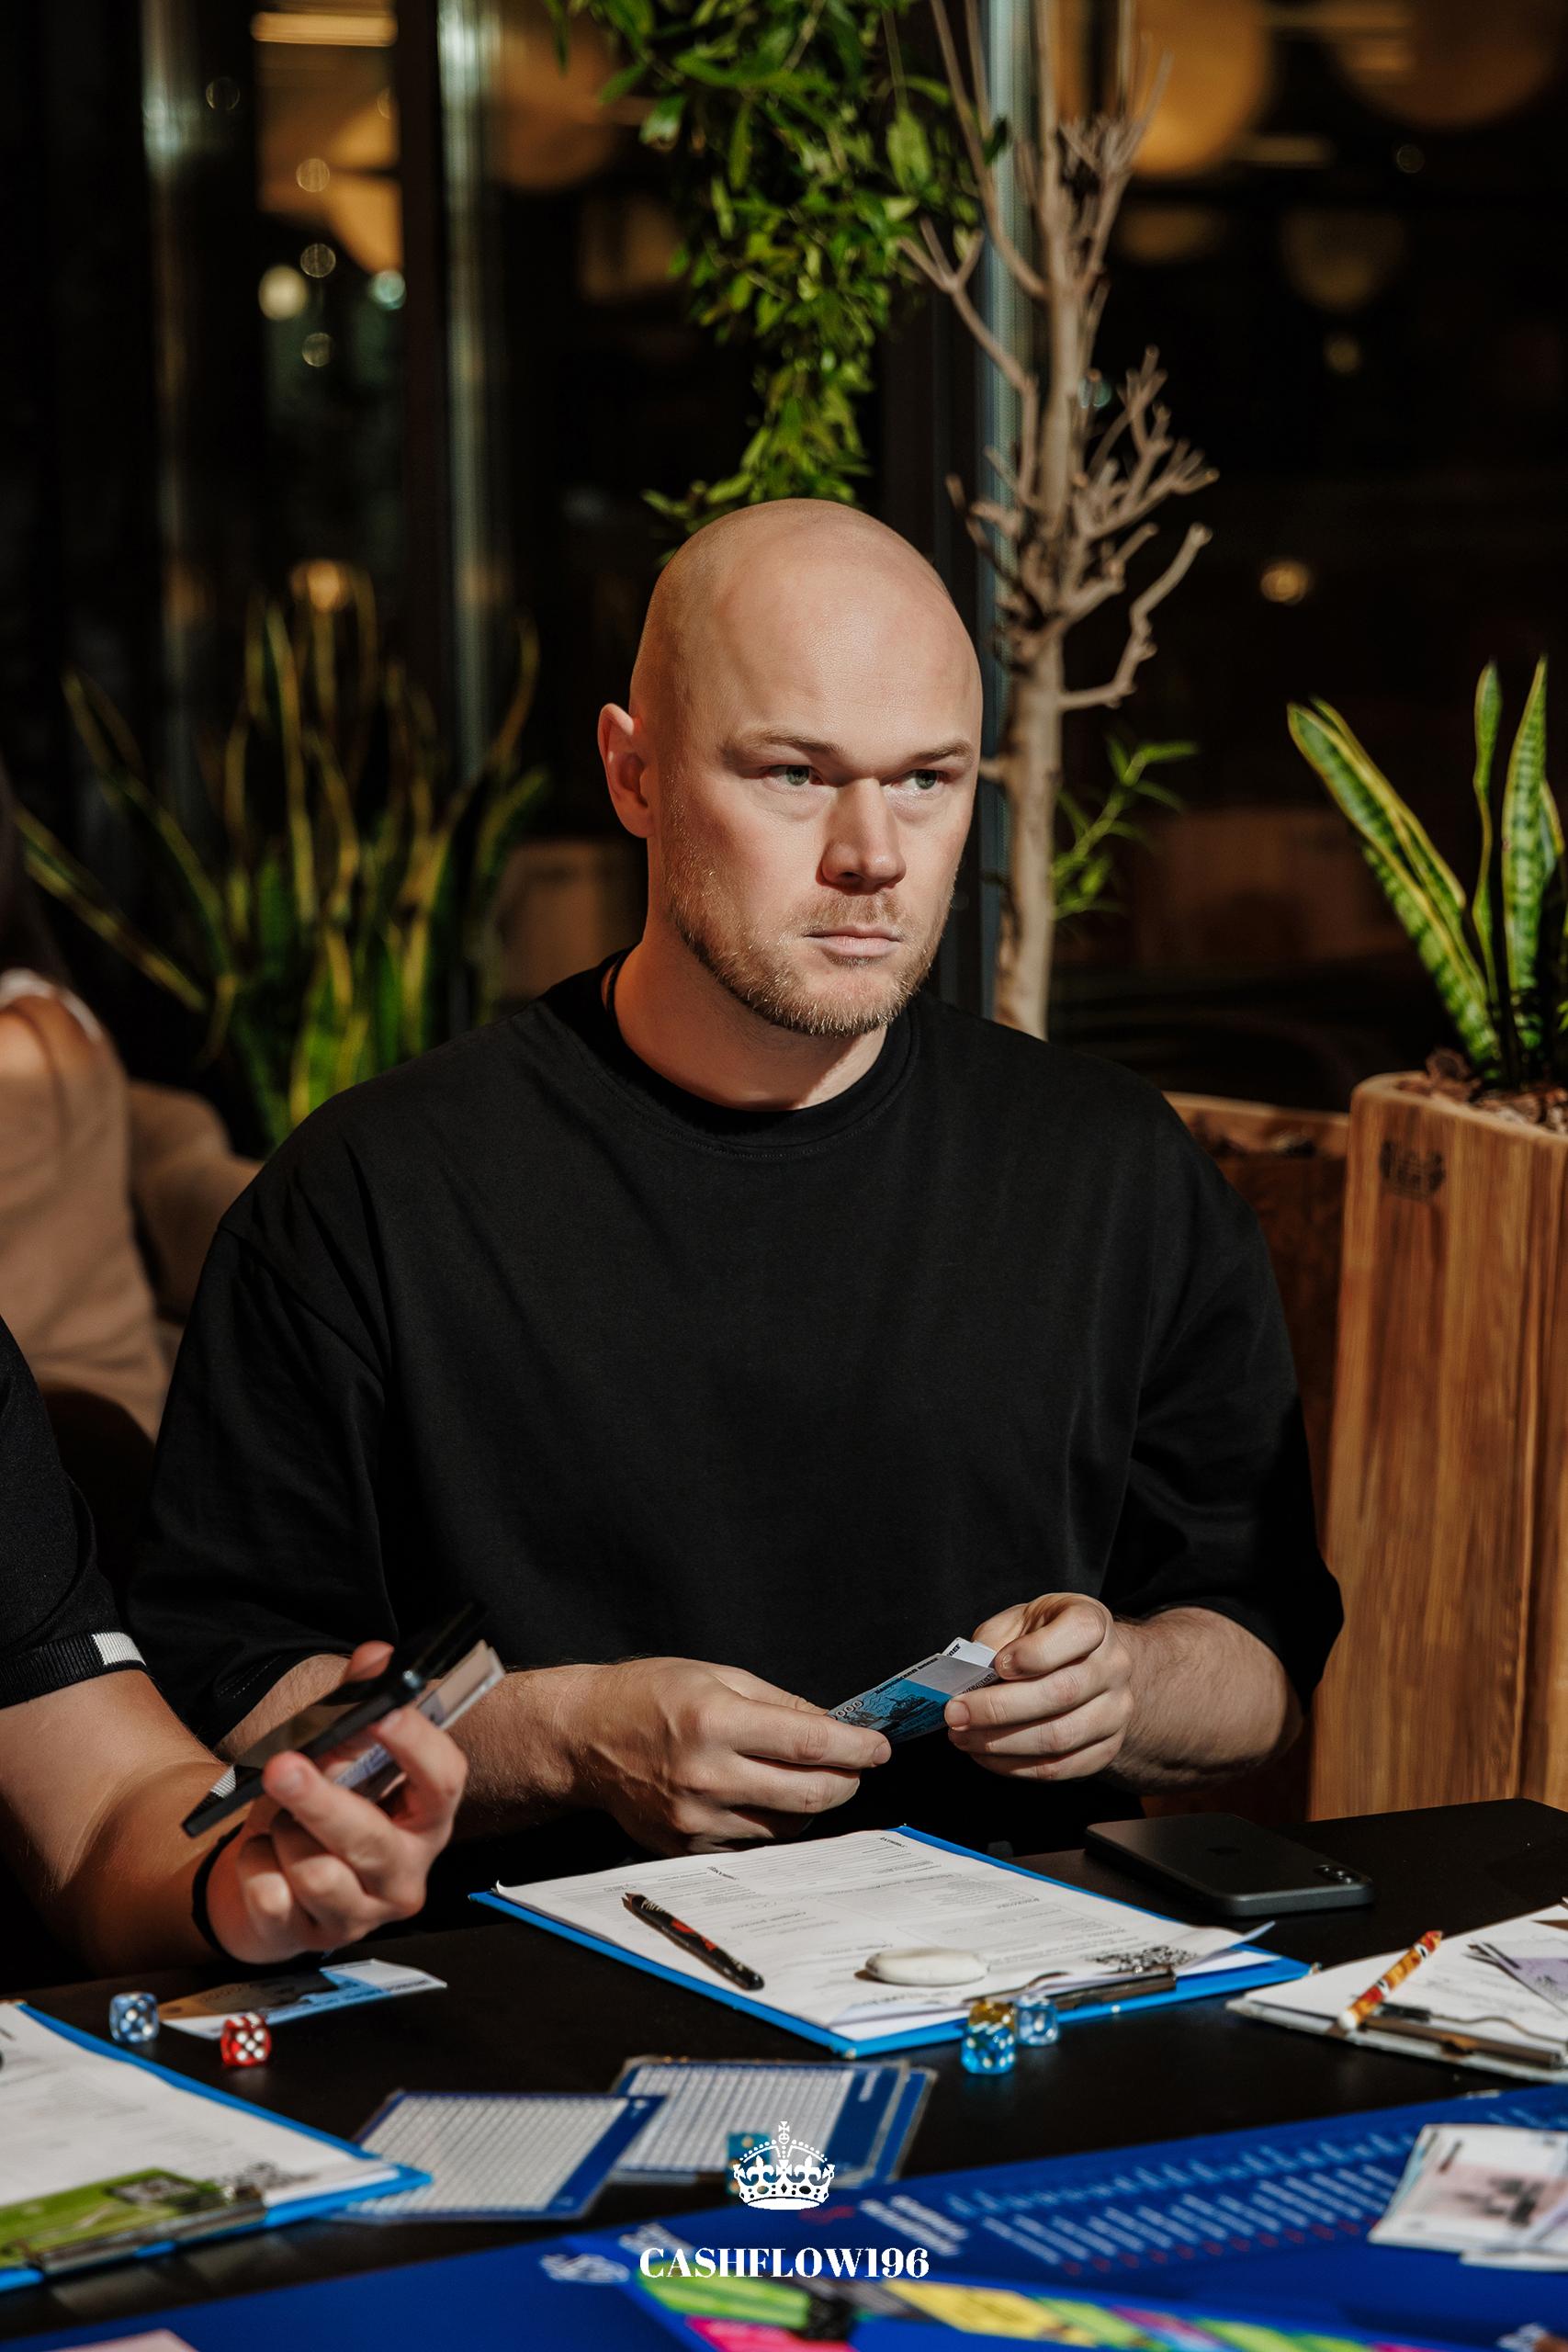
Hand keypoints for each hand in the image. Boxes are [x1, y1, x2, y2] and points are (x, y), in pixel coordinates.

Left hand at [205, 1642, 467, 1961]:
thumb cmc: (314, 1811)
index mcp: (426, 1818)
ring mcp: (361, 1914)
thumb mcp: (335, 1756)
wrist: (265, 1879)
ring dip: (283, 1834)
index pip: (443, 1781)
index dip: (414, 1743)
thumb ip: (355, 1704)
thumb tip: (376, 1656)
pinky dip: (252, 1866)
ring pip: (316, 1871)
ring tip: (281, 1823)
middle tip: (282, 1766)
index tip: (380, 1709)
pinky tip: (261, 1858)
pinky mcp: (311, 1941)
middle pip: (372, 1839)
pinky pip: (271, 1895)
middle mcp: (405, 1873)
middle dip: (323, 1800)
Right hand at [554, 1656, 891, 1855]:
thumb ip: (779, 1703)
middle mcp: (707, 1776)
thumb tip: (833, 1725)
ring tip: (808, 1777)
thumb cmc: (647, 1696)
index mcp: (715, 1723)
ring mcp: (696, 1819)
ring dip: (811, 1803)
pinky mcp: (687, 1845)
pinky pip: (753, 1842)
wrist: (584, 1738)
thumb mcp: (716, 1676)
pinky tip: (765, 1796)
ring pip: (787, 1826)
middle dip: (846, 1781)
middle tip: (856, 1766)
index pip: (809, 1745)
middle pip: (809, 1795)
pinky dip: (772, 1821)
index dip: (855, 1749)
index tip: (878, 1747)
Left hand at [944, 1595, 1134, 1781]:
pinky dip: (1015, 1766)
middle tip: (955, 1713)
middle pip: (1061, 1693)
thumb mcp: (1021, 1620)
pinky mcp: (1106, 1749)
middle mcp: (1114, 1666)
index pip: (1079, 1631)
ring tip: (962, 1737)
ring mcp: (1116, 1711)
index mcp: (1093, 1622)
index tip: (997, 1665)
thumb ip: (995, 1640)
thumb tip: (967, 1676)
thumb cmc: (1046, 1637)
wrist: (1091, 1666)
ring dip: (1001, 1742)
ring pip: (1059, 1737)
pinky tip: (985, 1755)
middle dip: (999, 1708)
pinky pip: (1060, 1767)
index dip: (1035, 1652)